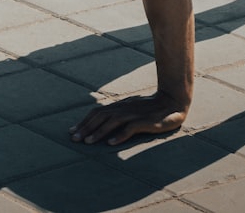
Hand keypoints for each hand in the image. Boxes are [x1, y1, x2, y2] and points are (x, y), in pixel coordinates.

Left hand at [69, 91, 187, 145]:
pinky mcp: (146, 121)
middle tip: (74, 139)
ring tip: (89, 142)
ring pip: (113, 121)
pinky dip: (120, 135)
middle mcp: (124, 108)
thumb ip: (118, 114)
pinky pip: (131, 128)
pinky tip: (112, 143)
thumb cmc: (150, 108)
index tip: (72, 132)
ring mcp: (135, 114)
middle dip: (86, 128)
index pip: (97, 112)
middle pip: (101, 116)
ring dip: (99, 131)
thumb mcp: (131, 109)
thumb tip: (101, 124)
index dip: (84, 122)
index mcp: (120, 106)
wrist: (173, 101)